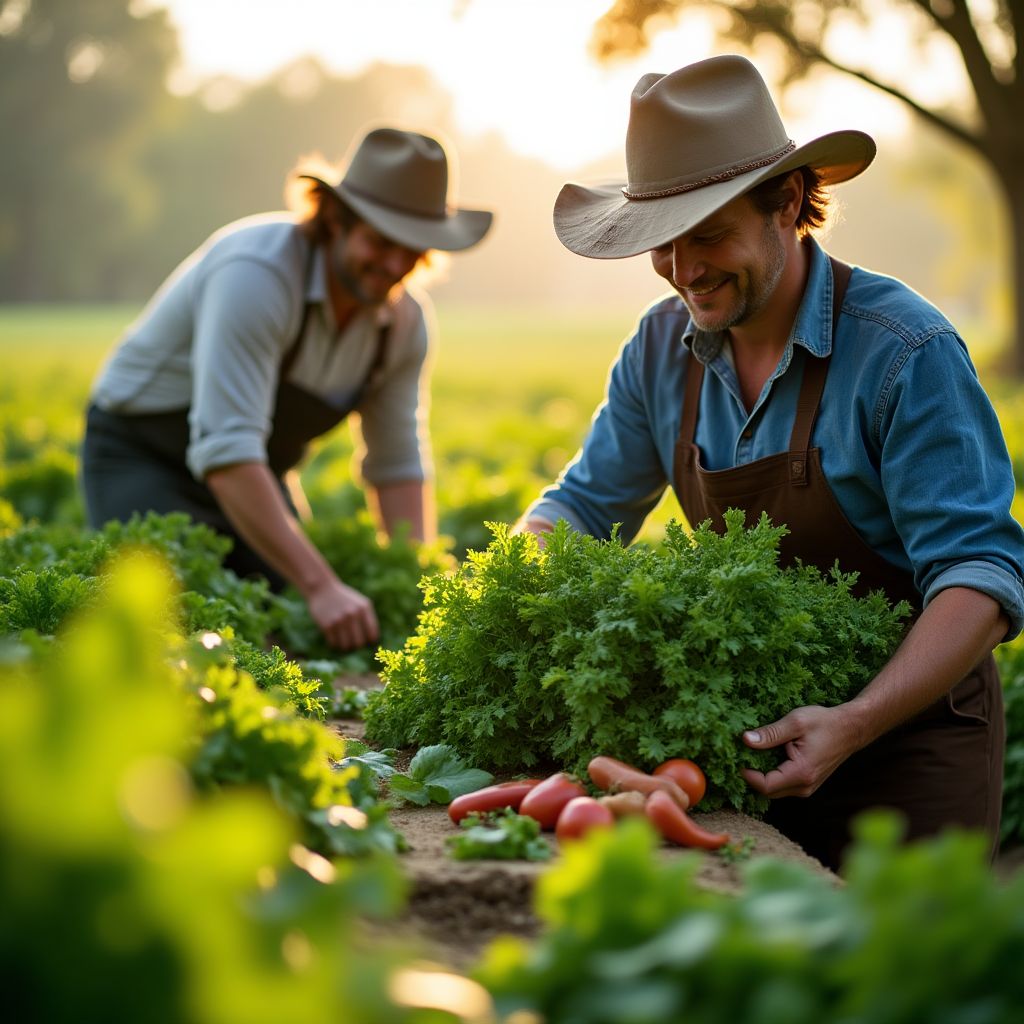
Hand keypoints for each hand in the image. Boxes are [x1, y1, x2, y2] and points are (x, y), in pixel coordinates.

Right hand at [305, 577, 379, 651]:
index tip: (365, 640)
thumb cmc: (344, 598)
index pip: (372, 634)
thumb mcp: (360, 603)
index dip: (369, 641)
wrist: (322, 588)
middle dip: (356, 645)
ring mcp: (339, 620)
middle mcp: (353, 614)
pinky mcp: (327, 625)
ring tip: (344, 641)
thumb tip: (373, 641)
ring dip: (345, 646)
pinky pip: (334, 643)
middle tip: (353, 642)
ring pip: (346, 646)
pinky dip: (335, 643)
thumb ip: (368, 618)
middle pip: (359, 643)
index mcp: (364, 609)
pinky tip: (334, 637)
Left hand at [740, 704, 860, 798]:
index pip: (765, 786)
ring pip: (775, 790)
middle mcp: (804, 786)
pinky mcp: (808, 783)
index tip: (736, 758)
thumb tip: (745, 740)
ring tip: (752, 754)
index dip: (747, 775)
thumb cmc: (825, 722)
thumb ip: (771, 733)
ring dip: (762, 776)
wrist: (851, 728)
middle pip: (768, 791)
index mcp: (801, 773)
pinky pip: (784, 785)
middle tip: (740, 755)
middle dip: (752, 776)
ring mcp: (807, 787)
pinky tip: (766, 757)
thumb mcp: (796, 722)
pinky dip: (772, 774)